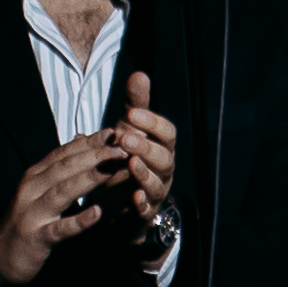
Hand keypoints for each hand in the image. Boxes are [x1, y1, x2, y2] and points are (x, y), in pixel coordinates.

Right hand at [0, 130, 135, 286]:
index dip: (90, 142)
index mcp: (34, 176)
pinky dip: (79, 220)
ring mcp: (32, 213)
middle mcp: (31, 189)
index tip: (115, 132)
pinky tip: (97, 213)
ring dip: (90, 179)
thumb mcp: (39, 189)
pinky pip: (60, 228)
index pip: (64, 153)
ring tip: (114, 169)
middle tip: (124, 147)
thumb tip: (82, 138)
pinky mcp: (36, 237)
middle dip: (96, 155)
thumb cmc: (25, 220)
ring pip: (62, 191)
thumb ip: (60, 166)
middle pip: (65, 167)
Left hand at [107, 71, 177, 240]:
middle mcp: (163, 169)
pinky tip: (134, 197)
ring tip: (130, 163)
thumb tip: (139, 74)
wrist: (121, 203)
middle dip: (147, 146)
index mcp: (161, 147)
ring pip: (157, 182)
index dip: (152, 122)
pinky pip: (147, 209)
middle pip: (164, 157)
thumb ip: (135, 106)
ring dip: (144, 172)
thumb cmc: (127, 161)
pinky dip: (142, 203)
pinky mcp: (144, 212)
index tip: (131, 112)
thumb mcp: (129, 130)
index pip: (166, 132)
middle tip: (125, 136)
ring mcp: (155, 191)